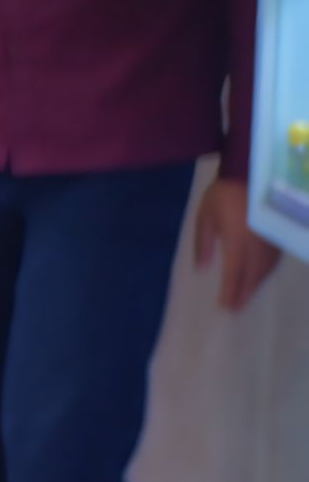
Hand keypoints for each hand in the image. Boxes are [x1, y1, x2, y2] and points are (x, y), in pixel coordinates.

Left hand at [193, 177, 285, 312]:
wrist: (253, 171)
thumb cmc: (224, 194)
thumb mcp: (205, 217)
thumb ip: (203, 244)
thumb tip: (202, 268)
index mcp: (239, 242)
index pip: (235, 274)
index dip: (231, 292)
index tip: (225, 307)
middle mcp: (258, 245)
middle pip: (253, 276)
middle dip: (243, 294)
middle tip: (234, 309)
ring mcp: (272, 239)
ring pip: (266, 270)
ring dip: (255, 284)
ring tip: (243, 296)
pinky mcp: (279, 233)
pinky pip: (274, 259)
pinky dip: (265, 272)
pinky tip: (258, 275)